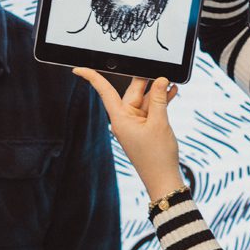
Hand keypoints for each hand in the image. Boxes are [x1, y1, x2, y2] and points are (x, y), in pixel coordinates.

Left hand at [73, 69, 186, 200]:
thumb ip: (159, 98)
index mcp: (120, 118)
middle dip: (145, 81)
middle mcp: (124, 120)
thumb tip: (160, 80)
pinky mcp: (144, 129)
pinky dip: (160, 102)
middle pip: (131, 93)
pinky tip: (171, 92)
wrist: (163, 180)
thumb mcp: (159, 122)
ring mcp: (135, 125)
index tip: (78, 69)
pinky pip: (150, 110)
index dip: (92, 78)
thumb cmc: (157, 156)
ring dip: (157, 92)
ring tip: (171, 81)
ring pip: (144, 101)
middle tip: (159, 69)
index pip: (104, 92)